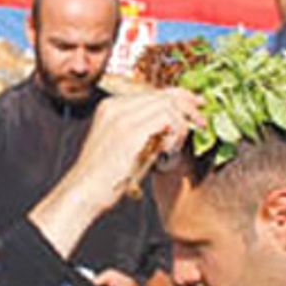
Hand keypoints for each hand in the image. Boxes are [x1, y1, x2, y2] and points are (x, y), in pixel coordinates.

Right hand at [58, 89, 201, 212]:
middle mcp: (116, 106)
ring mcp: (122, 117)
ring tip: (176, 146)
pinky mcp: (130, 132)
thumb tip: (174, 125)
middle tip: (201, 120)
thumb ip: (146, 131)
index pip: (153, 92)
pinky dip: (176, 133)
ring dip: (181, 124)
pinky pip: (167, 119)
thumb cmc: (106, 177)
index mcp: (111, 106)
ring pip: (168, 105)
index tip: (196, 106)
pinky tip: (169, 150)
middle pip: (163, 94)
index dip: (178, 97)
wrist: (83, 192)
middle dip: (187, 106)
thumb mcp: (126, 146)